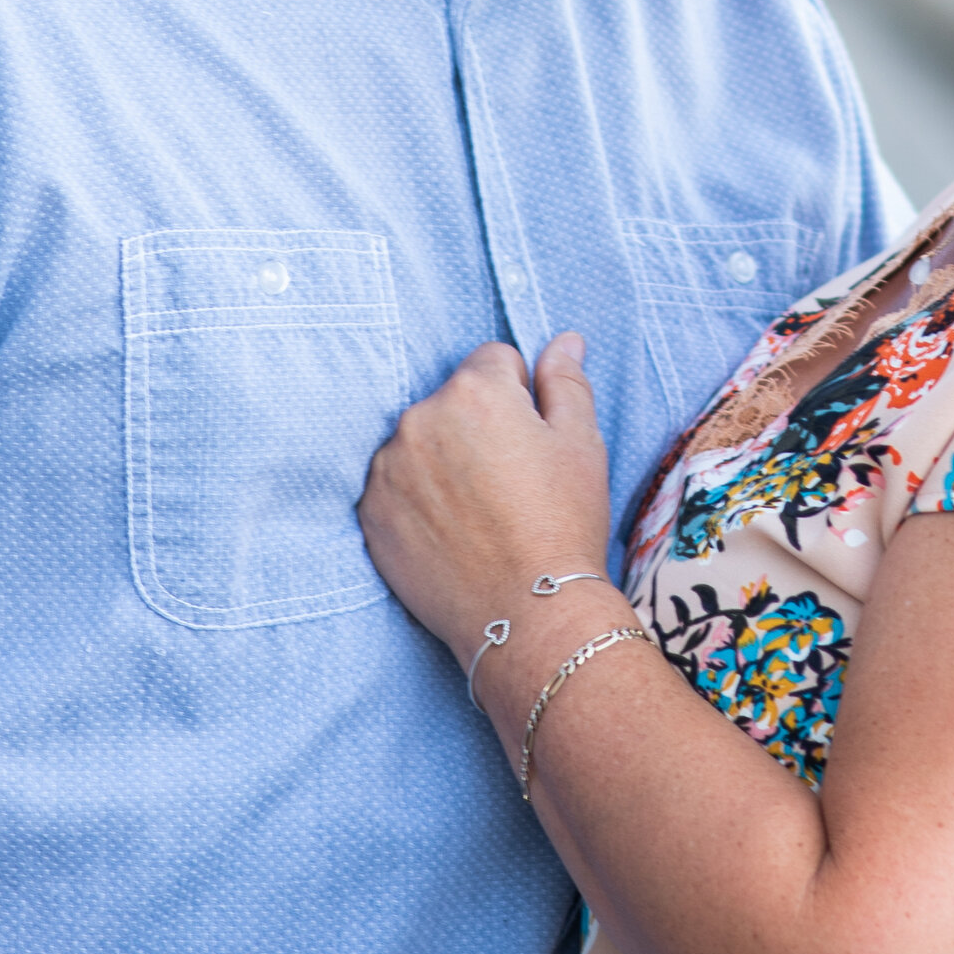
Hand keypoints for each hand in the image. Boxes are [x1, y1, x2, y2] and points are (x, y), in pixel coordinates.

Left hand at [361, 334, 615, 672]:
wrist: (527, 613)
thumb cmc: (563, 524)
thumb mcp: (582, 443)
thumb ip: (566, 382)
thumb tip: (563, 341)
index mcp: (475, 390)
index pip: (494, 362)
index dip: (520, 398)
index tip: (531, 442)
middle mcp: (419, 418)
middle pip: (451, 401)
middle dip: (477, 427)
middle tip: (509, 483)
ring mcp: (388, 467)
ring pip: (420, 443)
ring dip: (442, 461)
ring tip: (479, 513)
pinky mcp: (371, 512)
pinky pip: (395, 486)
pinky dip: (417, 500)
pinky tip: (450, 532)